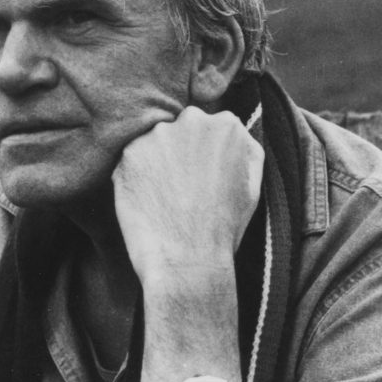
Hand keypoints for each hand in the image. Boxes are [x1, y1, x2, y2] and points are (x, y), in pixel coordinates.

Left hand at [112, 106, 264, 285]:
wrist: (188, 260)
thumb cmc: (224, 228)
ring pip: (155, 144)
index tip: (201, 177)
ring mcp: (158, 135)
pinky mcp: (130, 153)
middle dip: (180, 153)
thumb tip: (231, 129)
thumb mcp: (252, 183)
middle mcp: (192, 121)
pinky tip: (148, 203)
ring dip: (157, 164)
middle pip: (181, 130)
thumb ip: (243, 148)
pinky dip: (136, 179)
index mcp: (227, 125)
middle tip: (182, 190)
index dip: (203, 156)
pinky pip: (132, 162)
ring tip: (165, 200)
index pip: (209, 128)